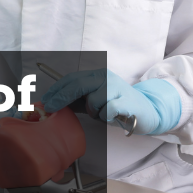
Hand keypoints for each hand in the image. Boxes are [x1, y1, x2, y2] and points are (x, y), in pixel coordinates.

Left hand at [42, 69, 180, 135]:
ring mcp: (117, 88)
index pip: (73, 78)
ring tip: (105, 113)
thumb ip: (77, 100)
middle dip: (61, 97)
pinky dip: (106, 117)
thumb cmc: (118, 106)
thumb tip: (54, 103)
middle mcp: (107, 78)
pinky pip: (107, 110)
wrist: (147, 111)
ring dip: (95, 112)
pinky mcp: (126, 101)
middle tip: (50, 108)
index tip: (45, 100)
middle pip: (78, 85)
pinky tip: (114, 116)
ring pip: (93, 101)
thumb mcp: (95, 100)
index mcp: (98, 75)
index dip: (57, 89)